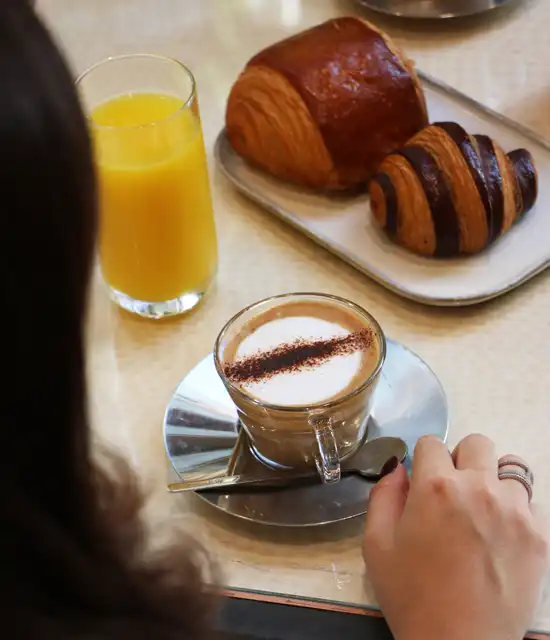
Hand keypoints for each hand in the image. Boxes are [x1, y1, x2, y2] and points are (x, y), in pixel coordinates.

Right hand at [363, 434, 547, 639]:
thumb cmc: (411, 595)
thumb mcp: (376, 543)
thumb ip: (384, 494)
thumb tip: (400, 468)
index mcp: (435, 487)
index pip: (432, 443)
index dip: (422, 461)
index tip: (422, 483)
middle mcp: (479, 488)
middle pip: (477, 443)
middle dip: (460, 460)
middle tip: (452, 492)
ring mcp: (515, 511)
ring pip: (511, 467)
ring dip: (492, 480)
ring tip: (482, 509)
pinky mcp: (539, 536)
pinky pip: (531, 502)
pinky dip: (516, 509)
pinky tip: (501, 534)